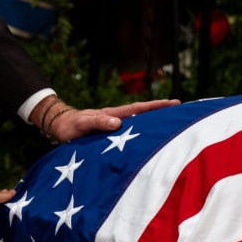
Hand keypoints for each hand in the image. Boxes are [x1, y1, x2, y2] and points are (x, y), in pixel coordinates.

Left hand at [35, 98, 180, 142]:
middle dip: (161, 111)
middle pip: (143, 113)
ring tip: (171, 124)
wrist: (60, 126)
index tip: (174, 103)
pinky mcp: (110, 133)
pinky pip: (130, 131)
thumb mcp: (83, 124)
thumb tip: (118, 123)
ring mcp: (114, 124)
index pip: (139, 109)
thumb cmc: (70, 126)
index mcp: (113, 114)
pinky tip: (148, 139)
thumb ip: (98, 123)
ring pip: (138, 122)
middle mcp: (117, 118)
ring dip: (153, 122)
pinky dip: (141, 132)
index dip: (156, 106)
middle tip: (181, 110)